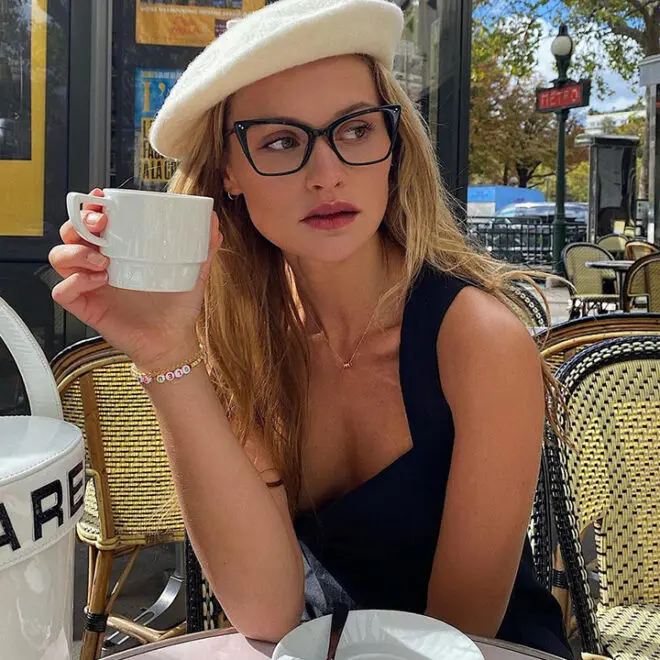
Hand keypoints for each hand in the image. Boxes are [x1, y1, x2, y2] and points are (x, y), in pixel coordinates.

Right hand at [49, 189, 221, 367]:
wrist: (174, 340)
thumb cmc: (177, 307)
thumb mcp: (193, 272)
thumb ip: (203, 248)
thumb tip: (215, 222)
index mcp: (120, 252)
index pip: (93, 222)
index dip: (89, 207)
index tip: (101, 199)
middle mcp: (100, 265)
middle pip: (70, 234)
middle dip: (79, 222)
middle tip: (101, 224)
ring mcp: (90, 286)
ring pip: (59, 258)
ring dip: (76, 252)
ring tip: (104, 261)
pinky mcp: (86, 307)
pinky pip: (62, 291)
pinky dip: (75, 282)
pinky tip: (100, 281)